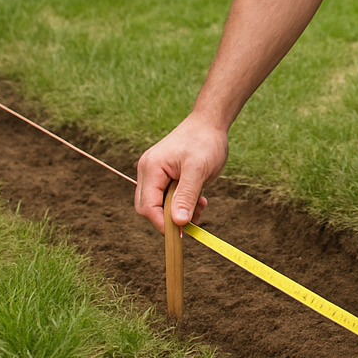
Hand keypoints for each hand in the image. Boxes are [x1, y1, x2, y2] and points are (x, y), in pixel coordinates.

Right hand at [134, 115, 226, 231]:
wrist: (210, 123)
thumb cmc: (204, 142)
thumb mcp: (198, 170)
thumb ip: (186, 196)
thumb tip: (177, 223)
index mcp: (151, 168)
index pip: (147, 206)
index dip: (162, 223)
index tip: (180, 234)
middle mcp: (148, 171)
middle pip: (150, 207)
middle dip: (171, 218)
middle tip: (193, 220)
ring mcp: (156, 173)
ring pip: (161, 204)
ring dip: (180, 211)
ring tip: (201, 204)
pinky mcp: (166, 176)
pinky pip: (169, 198)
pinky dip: (183, 204)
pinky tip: (200, 200)